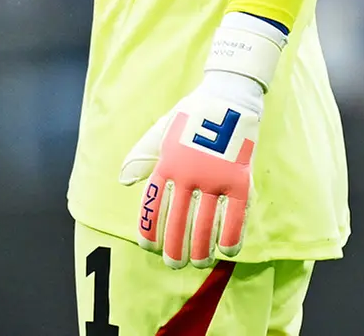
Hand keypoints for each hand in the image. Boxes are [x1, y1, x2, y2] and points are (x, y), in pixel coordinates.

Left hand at [118, 14, 285, 267]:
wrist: (228, 98)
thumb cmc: (190, 116)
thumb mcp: (160, 132)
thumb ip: (142, 157)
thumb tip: (124, 181)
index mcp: (166, 164)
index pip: (152, 205)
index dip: (149, 230)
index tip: (148, 248)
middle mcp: (188, 174)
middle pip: (177, 222)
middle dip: (174, 248)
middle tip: (173, 264)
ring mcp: (215, 178)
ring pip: (205, 224)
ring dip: (201, 249)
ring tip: (198, 263)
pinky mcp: (239, 180)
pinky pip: (235, 216)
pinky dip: (230, 237)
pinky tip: (226, 252)